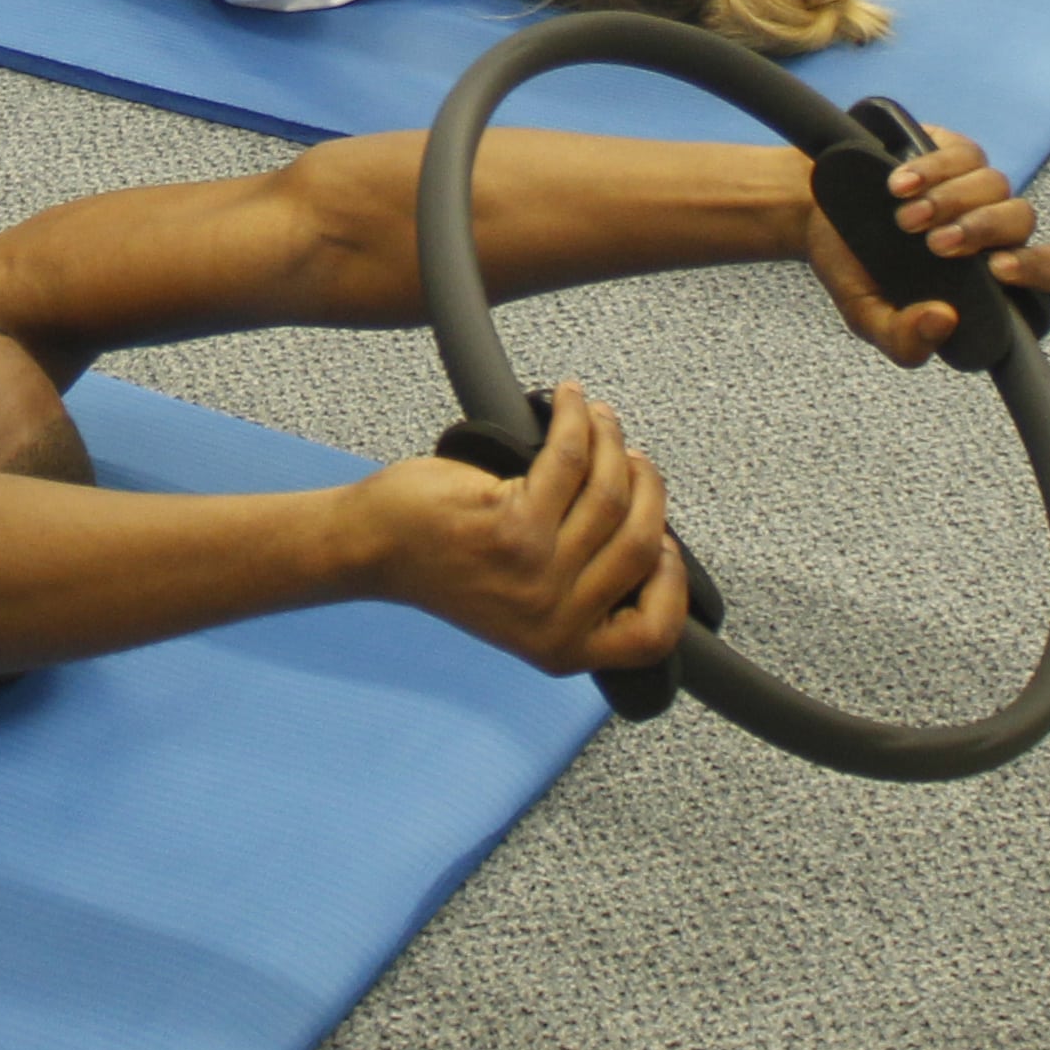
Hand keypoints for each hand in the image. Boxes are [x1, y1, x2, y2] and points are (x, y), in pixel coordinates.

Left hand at [357, 383, 689, 676]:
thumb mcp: (524, 607)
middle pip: (642, 543)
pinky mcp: (511, 526)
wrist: (376, 549)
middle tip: (634, 458)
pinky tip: (569, 400)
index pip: (653, 636)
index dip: (674, 584)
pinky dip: (575, 420)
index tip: (668, 543)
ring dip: (612, 442)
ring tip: (601, 418)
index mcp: (566, 648)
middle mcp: (555, 618)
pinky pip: (567, 461)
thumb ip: (579, 591)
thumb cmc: (446, 565)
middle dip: (648, 489)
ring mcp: (535, 573)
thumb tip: (645, 533)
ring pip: (609, 494)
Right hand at [794, 134, 1049, 367]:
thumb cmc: (854, 270)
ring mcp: (974, 189)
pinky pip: (964, 156)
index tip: (997, 269)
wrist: (813, 216)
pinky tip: (898, 186)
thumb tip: (944, 322)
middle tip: (937, 245)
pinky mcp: (952, 151)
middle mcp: (991, 231)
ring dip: (951, 203)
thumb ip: (904, 339)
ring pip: (996, 186)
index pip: (1046, 272)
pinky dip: (932, 170)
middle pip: (1023, 220)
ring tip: (906, 221)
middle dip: (983, 231)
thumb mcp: (868, 318)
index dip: (1037, 268)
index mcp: (988, 278)